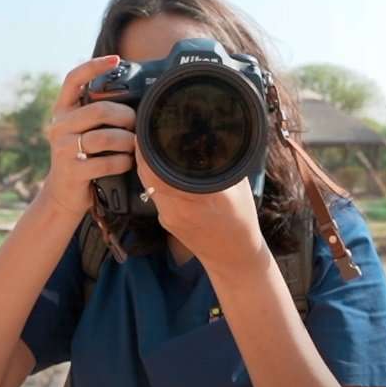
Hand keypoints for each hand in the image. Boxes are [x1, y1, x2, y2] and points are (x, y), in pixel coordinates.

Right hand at [38, 55, 136, 214]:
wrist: (63, 195)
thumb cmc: (83, 158)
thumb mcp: (83, 131)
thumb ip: (97, 114)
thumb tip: (135, 100)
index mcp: (63, 111)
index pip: (73, 79)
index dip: (94, 66)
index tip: (115, 58)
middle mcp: (59, 126)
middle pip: (100, 110)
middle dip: (126, 116)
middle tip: (137, 124)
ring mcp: (64, 149)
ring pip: (106, 137)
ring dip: (127, 142)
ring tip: (134, 146)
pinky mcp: (73, 171)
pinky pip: (107, 162)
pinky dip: (123, 162)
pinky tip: (126, 163)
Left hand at [133, 137, 264, 272]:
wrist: (233, 256)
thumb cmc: (241, 220)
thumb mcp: (238, 186)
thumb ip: (222, 163)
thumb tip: (213, 139)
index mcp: (200, 195)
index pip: (160, 168)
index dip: (150, 148)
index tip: (149, 131)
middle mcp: (179, 207)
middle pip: (148, 174)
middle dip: (144, 153)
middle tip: (147, 134)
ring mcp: (169, 216)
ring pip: (148, 184)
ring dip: (147, 166)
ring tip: (153, 148)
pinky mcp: (165, 221)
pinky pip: (154, 194)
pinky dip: (155, 180)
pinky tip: (164, 172)